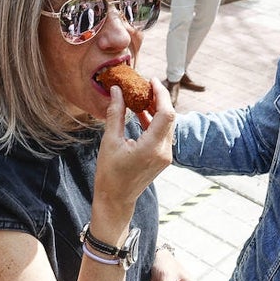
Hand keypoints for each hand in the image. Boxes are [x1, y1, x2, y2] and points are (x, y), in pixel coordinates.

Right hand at [93, 82, 174, 212]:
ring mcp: (165, 156)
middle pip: (169, 117)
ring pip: (167, 125)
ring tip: (141, 96)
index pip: (166, 113)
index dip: (161, 94)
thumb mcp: (110, 141)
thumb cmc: (110, 173)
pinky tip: (141, 112)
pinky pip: (162, 134)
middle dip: (158, 99)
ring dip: (156, 109)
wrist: (116, 199)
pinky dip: (154, 121)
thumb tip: (116, 90)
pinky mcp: (163, 158)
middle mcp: (164, 152)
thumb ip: (116, 113)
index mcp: (152, 148)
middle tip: (144, 86)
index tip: (151, 81)